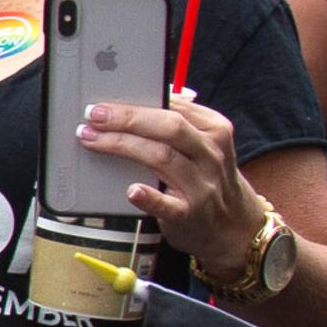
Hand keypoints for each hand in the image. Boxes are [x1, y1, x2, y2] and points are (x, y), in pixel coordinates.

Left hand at [78, 87, 261, 268]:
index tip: (104, 102)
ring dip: (123, 146)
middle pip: (169, 128)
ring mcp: (202, 185)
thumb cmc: (205, 176)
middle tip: (94, 115)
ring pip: (162, 158)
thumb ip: (177, 123)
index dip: (136, 103)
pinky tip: (130, 190)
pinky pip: (168, 205)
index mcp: (214, 130)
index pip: (175, 107)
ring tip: (92, 140)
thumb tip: (133, 102)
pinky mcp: (190, 214)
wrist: (233, 224)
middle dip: (128, 119)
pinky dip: (149, 197)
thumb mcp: (203, 144)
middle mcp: (211, 155)